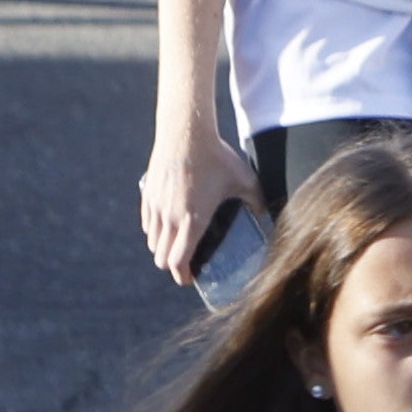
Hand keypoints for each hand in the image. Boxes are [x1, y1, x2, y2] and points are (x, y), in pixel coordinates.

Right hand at [142, 124, 260, 286]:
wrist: (185, 132)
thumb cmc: (216, 157)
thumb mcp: (244, 180)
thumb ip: (256, 200)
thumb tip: (264, 212)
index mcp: (193, 220)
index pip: (179, 261)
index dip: (182, 276)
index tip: (190, 280)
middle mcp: (170, 217)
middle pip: (161, 256)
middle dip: (173, 265)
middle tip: (186, 266)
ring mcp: (156, 206)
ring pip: (153, 241)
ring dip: (163, 248)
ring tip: (177, 248)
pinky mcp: (148, 194)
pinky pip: (147, 223)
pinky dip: (154, 231)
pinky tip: (166, 229)